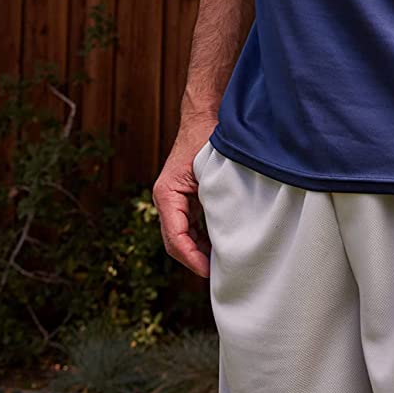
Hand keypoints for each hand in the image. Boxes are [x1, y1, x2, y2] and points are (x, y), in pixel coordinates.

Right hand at [153, 123, 216, 279]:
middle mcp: (165, 199)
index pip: (175, 237)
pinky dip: (200, 238)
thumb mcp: (212, 172)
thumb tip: (228, 234)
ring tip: (221, 265)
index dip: (191, 258)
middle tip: (218, 275)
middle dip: (194, 260)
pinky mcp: (183, 197)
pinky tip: (219, 246)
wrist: (203, 116)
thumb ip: (216, 200)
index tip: (209, 271)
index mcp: (167, 194)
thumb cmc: (208, 139)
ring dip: (197, 251)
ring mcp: (173, 199)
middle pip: (175, 241)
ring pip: (180, 236)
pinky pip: (188, 225)